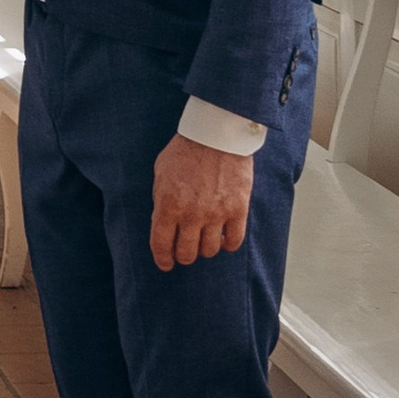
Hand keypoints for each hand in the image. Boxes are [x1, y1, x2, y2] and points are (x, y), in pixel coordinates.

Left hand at [149, 136, 252, 269]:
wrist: (216, 133)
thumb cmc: (186, 149)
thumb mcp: (161, 172)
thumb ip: (160, 199)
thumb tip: (163, 222)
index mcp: (168, 205)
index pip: (162, 244)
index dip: (163, 259)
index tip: (166, 263)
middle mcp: (192, 214)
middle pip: (187, 253)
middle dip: (183, 255)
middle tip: (185, 250)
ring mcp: (216, 214)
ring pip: (210, 250)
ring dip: (205, 249)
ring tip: (204, 239)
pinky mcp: (238, 210)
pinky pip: (234, 241)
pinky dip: (228, 244)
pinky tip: (224, 237)